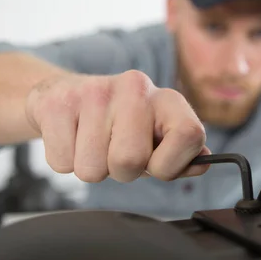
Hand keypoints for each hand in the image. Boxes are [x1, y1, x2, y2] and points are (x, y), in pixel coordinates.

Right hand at [25, 70, 210, 182]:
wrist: (64, 96)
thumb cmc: (117, 125)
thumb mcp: (155, 138)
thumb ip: (181, 153)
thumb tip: (203, 163)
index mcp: (167, 98)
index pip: (190, 135)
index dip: (171, 164)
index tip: (156, 164)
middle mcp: (136, 87)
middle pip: (130, 161)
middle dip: (121, 171)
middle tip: (115, 153)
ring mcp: (95, 91)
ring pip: (92, 170)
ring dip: (91, 167)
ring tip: (92, 143)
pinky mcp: (57, 102)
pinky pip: (62, 163)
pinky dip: (64, 160)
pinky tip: (71, 137)